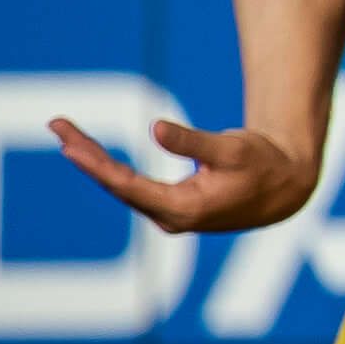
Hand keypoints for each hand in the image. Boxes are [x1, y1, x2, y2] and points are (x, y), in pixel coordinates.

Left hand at [50, 116, 314, 233]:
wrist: (287, 188)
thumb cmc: (263, 165)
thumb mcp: (233, 149)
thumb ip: (193, 142)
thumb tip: (155, 128)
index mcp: (182, 208)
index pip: (126, 185)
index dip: (95, 164)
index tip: (69, 145)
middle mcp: (169, 217)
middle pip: (116, 185)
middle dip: (86, 155)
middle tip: (57, 126)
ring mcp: (170, 214)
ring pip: (122, 186)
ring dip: (94, 160)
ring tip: (67, 135)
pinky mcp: (173, 207)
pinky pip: (132, 187)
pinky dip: (111, 168)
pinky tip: (92, 155)